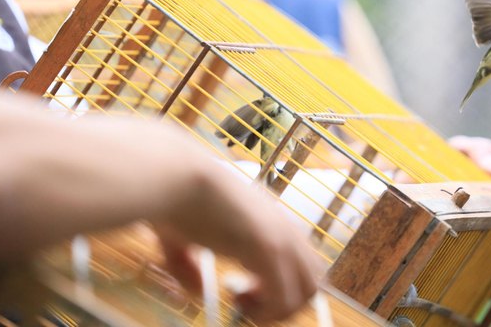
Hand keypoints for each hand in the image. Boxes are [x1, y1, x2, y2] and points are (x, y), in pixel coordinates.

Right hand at [158, 164, 322, 323]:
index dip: (280, 286)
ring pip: (308, 291)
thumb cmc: (176, 201)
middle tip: (248, 303)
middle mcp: (283, 228)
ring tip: (244, 306)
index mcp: (271, 222)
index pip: (303, 262)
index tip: (244, 291)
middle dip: (286, 303)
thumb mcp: (183, 238)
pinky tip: (238, 303)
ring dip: (279, 310)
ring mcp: (280, 237)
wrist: (177, 177)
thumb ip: (188, 266)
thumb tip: (197, 290)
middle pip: (314, 280)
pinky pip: (285, 298)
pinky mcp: (269, 247)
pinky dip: (266, 313)